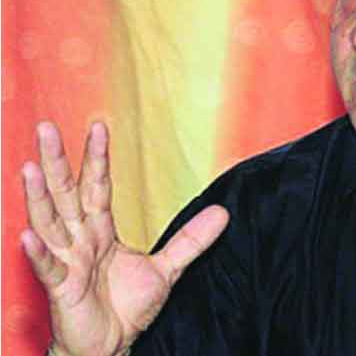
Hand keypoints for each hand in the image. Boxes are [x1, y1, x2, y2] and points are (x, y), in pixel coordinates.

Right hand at [21, 122, 228, 355]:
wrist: (112, 346)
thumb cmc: (128, 306)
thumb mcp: (167, 267)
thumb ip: (192, 239)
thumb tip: (224, 212)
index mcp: (100, 231)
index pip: (97, 187)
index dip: (97, 158)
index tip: (99, 126)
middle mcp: (79, 240)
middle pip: (65, 194)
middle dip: (56, 161)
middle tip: (46, 127)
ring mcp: (67, 262)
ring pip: (49, 222)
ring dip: (39, 196)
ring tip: (30, 167)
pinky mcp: (62, 289)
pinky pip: (49, 267)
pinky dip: (38, 252)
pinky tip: (27, 236)